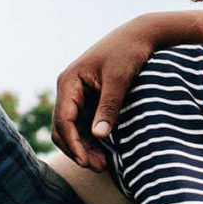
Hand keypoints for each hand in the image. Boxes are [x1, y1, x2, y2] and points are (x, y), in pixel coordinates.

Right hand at [53, 41, 128, 174]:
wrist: (139, 36)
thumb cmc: (128, 53)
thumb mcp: (120, 80)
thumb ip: (109, 107)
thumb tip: (98, 136)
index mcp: (69, 82)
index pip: (63, 119)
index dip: (73, 143)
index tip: (86, 162)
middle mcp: (68, 89)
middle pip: (63, 128)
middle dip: (77, 149)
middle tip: (99, 167)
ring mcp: (77, 95)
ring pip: (73, 129)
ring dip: (84, 148)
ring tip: (103, 165)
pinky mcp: (89, 100)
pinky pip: (84, 125)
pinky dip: (92, 140)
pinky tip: (106, 152)